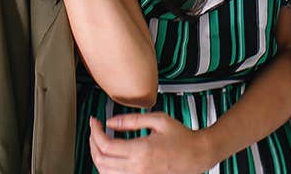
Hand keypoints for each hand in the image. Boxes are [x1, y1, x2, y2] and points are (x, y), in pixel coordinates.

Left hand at [88, 113, 217, 173]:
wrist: (198, 155)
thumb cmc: (182, 137)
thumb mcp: (158, 120)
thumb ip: (131, 120)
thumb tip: (110, 122)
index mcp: (141, 150)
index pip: (105, 145)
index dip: (95, 131)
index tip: (94, 121)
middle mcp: (137, 168)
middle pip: (101, 160)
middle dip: (92, 143)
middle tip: (94, 131)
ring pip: (105, 173)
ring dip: (98, 157)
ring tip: (99, 142)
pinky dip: (107, 168)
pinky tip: (109, 156)